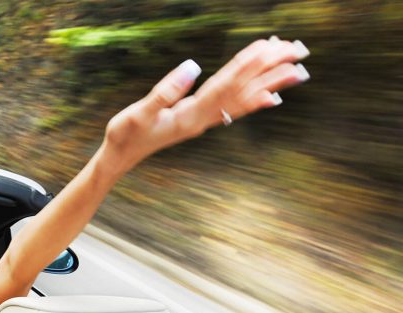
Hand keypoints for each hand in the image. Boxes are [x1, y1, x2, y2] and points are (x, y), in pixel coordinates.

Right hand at [103, 37, 309, 170]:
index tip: (270, 48)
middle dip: (271, 70)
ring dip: (270, 82)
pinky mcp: (200, 120)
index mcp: (191, 115)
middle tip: (299, 51)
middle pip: (244, 91)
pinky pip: (235, 108)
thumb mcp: (138, 113)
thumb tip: (192, 68)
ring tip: (297, 69)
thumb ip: (165, 92)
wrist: (121, 156)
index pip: (226, 85)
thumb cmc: (126, 134)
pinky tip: (272, 96)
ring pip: (244, 98)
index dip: (248, 65)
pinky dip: (256, 100)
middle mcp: (204, 119)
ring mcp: (204, 120)